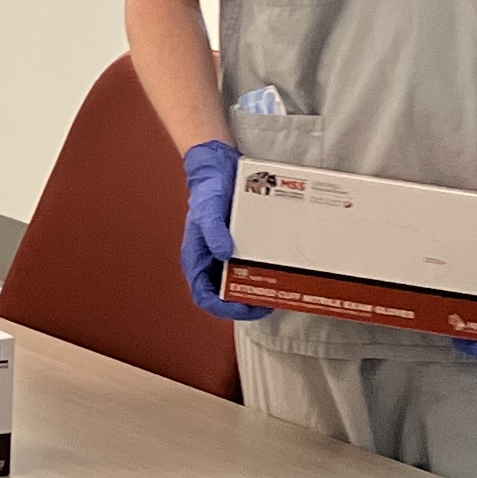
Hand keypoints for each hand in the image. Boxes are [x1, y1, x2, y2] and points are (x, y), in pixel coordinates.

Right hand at [178, 141, 268, 322]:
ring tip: (278, 288)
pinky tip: (279, 269)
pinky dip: (264, 271)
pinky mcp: (240, 246)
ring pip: (240, 283)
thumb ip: (213, 232)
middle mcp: (212, 261)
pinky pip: (252, 265)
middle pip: (226, 295)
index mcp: (197, 259)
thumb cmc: (207, 191)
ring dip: (258, 289)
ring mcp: (227, 255)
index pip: (206, 297)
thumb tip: (223, 254)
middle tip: (271, 300)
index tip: (248, 307)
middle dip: (247, 302)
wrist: (219, 169)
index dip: (226, 308)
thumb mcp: (208, 211)